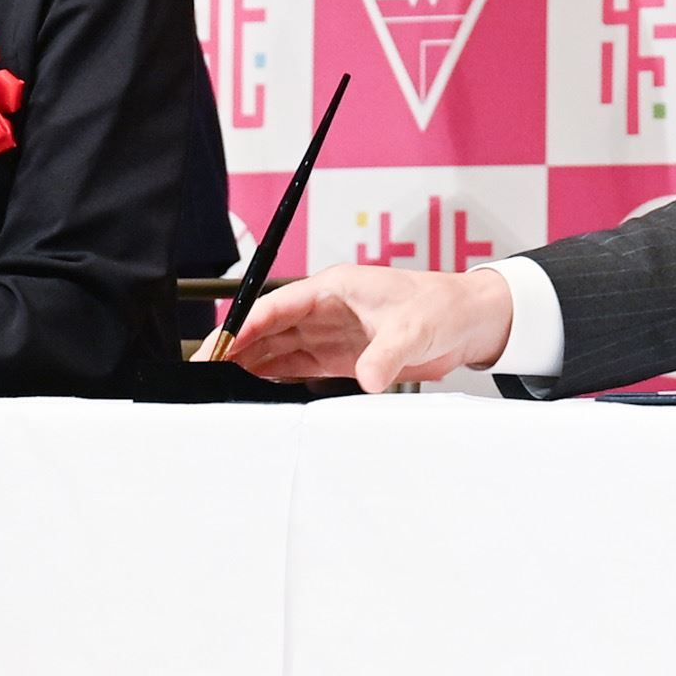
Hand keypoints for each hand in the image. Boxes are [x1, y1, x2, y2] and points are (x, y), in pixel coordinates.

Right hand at [228, 263, 513, 392]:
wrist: (469, 322)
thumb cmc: (443, 306)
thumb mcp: (415, 328)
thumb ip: (388, 353)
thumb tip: (370, 378)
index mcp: (335, 287)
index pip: (278, 304)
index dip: (246, 324)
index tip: (223, 345)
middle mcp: (326, 309)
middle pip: (269, 327)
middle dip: (237, 347)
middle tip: (206, 370)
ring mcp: (330, 333)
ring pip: (278, 347)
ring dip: (250, 364)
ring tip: (219, 384)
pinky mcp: (341, 357)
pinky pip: (297, 365)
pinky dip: (274, 376)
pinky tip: (254, 387)